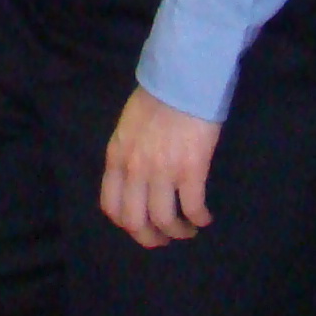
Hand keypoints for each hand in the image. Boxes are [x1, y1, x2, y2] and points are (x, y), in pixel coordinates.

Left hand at [99, 87, 223, 248]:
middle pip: (135, 222)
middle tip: (165, 238)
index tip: (141, 226)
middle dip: (151, 238)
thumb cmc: (157, 97)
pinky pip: (193, 207)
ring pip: (164, 220)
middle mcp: (135, 170)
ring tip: (188, 229)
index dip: (126, 224)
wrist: (182, 78)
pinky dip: (199, 219)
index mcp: (116, 158)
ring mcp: (162, 171)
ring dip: (178, 232)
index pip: (111, 206)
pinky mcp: (191, 170)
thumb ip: (126, 154)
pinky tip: (205, 218)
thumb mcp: (127, 127)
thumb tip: (134, 178)